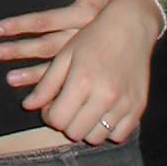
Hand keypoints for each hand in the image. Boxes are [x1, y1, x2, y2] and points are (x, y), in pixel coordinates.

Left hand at [0, 0, 132, 87]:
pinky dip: (54, 84)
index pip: (45, 20)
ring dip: (33, 73)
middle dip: (18, 51)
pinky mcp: (93, 57)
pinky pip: (72, 76)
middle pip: (48, 47)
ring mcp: (91, 49)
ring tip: (9, 79)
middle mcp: (87, 33)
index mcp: (86, 11)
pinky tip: (38, 94)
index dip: (19, 24)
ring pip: (59, 66)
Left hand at [20, 0, 160, 143]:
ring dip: (86, 128)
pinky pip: (119, 135)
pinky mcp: (138, 108)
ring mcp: (124, 104)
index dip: (49, 116)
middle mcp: (104, 96)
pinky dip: (108, 130)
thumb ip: (46, 84)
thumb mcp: (65, 56)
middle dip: (66, 123)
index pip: (58, 120)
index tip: (50, 106)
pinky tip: (102, 113)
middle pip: (76, 133)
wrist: (130, 28)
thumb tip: (28, 106)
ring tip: (83, 110)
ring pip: (97, 137)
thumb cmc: (92, 38)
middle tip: (66, 108)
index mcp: (82, 81)